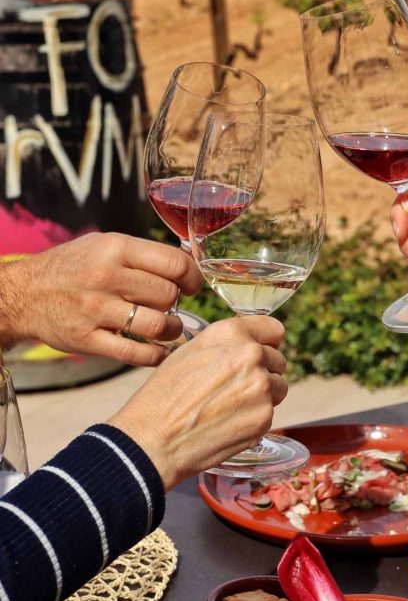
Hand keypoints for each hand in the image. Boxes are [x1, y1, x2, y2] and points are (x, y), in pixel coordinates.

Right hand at [0, 233, 202, 365]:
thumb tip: (185, 264)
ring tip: (170, 328)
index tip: (192, 285)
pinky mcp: (87, 339)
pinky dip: (155, 356)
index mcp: (116, 248)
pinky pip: (134, 354)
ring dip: (172, 330)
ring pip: (157, 325)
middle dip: (178, 302)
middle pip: (168, 295)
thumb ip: (142, 254)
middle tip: (172, 305)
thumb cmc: (72, 267)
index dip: (191, 277)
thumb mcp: (104, 244)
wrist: (23, 293)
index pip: (173, 263)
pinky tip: (159, 351)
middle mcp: (107, 277)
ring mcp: (96, 310)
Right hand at [109, 316, 287, 488]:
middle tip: (236, 386)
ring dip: (264, 394)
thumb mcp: (190, 351)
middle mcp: (252, 355)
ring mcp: (261, 387)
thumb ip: (227, 343)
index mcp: (232, 333)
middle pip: (278, 359)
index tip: (263, 350)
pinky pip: (270, 412)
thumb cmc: (164, 395)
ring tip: (231, 405)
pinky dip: (255, 418)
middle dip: (263, 370)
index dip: (267, 341)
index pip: (273, 329)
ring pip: (279, 386)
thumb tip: (252, 344)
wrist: (153, 439)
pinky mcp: (264, 417)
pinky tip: (228, 422)